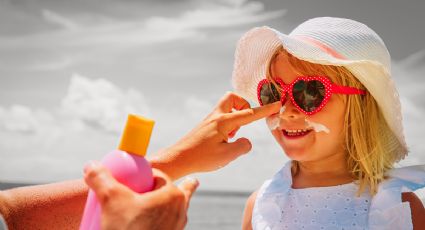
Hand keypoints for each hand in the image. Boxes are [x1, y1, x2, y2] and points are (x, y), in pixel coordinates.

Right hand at [84, 162, 198, 229]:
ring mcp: (178, 228)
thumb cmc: (127, 229)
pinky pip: (170, 226)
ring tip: (166, 202)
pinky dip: (164, 222)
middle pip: (172, 192)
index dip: (146, 174)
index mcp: (173, 195)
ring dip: (169, 205)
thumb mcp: (110, 199)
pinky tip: (152, 224)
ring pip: (174, 210)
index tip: (134, 178)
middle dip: (168, 187)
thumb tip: (91, 165)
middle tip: (156, 187)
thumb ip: (100, 178)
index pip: (158, 176)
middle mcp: (180, 211)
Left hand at [149, 92, 280, 179]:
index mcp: (224, 121)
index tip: (277, 104)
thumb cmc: (201, 158)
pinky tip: (224, 141)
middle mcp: (216, 116)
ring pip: (227, 107)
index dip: (265, 110)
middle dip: (244, 105)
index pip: (249, 113)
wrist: (178, 158)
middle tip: (245, 122)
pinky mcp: (205, 126)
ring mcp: (209, 120)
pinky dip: (228, 124)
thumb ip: (242, 146)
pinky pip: (221, 117)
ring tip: (232, 136)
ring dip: (236, 117)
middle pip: (233, 98)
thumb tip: (247, 141)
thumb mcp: (227, 155)